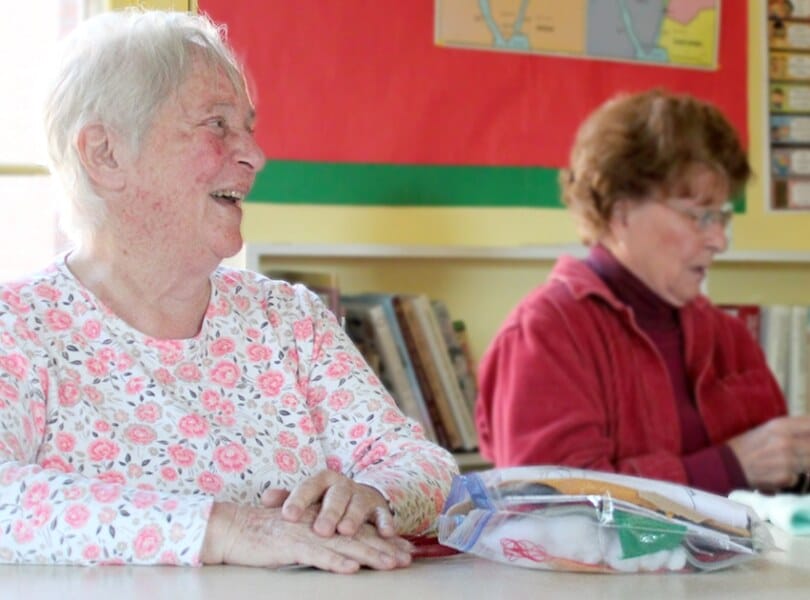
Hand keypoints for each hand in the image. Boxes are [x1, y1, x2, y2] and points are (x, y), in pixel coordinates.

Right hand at [201, 502, 411, 572]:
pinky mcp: (290, 545)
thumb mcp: (297, 532)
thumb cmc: (263, 533)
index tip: (403, 548)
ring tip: (390, 564)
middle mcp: (318, 524)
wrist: (232, 528)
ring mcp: (305, 534)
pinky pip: (316, 555)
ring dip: (369, 556)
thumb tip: (344, 552)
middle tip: (407, 558)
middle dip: (384, 548)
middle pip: (357, 537)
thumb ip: (319, 536)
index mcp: (321, 520)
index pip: (357, 530)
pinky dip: (334, 563)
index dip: (382, 538)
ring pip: (343, 546)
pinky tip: (352, 570)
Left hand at [261, 470, 395, 537]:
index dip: (298, 500)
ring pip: (358, 504)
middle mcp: (342, 485)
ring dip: (353, 517)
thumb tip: (265, 498)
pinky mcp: (378, 507)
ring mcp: (361, 495)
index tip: (287, 515)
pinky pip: (383, 514)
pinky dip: (385, 523)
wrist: (354, 496)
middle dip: (329, 512)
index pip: (308, 487)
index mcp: (322, 480)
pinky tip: (384, 533)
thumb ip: (286, 498)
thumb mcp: (306, 497)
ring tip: (346, 531)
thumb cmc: (322, 501)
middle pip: (336, 496)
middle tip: (321, 529)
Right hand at [727, 416, 809, 490]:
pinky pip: (799, 478)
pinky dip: (792, 478)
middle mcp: (786, 441)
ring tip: (787, 463)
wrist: (726, 465)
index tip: (807, 438)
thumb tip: (809, 431)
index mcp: (781, 425)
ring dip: (804, 465)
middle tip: (799, 454)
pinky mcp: (785, 477)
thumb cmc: (746, 446)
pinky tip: (778, 474)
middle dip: (807, 451)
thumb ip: (792, 429)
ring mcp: (787, 460)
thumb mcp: (768, 429)